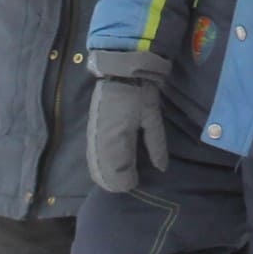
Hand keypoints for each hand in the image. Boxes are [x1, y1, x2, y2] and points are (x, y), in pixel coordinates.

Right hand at [85, 51, 169, 193]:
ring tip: (122, 176)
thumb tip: (161, 168)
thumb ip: (156, 145)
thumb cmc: (138, 94)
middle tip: (131, 179)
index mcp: (115, 142)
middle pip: (104, 178)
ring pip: (96, 170)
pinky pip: (92, 159)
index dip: (129, 181)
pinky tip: (110, 167)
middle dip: (117, 182)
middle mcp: (99, 145)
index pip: (118, 177)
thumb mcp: (151, 119)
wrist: (119, 72)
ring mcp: (92, 139)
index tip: (138, 179)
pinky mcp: (90, 134)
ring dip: (107, 177)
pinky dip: (100, 167)